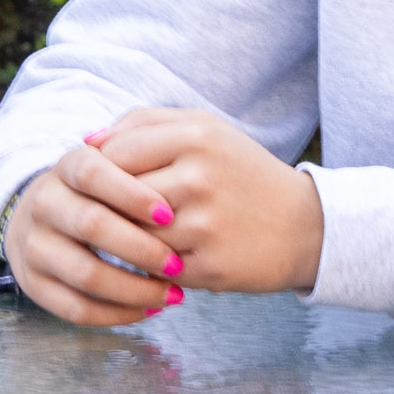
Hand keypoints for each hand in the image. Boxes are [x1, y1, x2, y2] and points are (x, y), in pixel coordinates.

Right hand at [1, 141, 185, 325]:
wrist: (38, 217)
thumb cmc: (94, 194)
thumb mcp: (110, 168)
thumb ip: (140, 171)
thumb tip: (179, 195)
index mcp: (65, 169)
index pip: (92, 174)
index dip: (131, 195)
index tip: (168, 215)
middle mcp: (43, 205)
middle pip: (92, 225)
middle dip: (141, 249)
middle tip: (176, 264)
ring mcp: (34, 247)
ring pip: (86, 274)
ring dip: (136, 289)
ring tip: (172, 294)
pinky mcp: (34, 285)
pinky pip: (78, 308)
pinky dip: (118, 314)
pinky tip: (149, 309)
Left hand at [95, 106, 323, 296]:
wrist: (306, 226)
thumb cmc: (241, 173)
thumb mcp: (205, 130)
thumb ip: (144, 124)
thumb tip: (87, 141)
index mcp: (195, 136)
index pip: (115, 153)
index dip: (97, 173)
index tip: (96, 184)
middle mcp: (199, 178)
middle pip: (118, 197)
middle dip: (108, 209)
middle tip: (106, 214)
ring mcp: (205, 225)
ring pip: (132, 235)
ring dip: (127, 240)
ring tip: (137, 236)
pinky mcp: (209, 266)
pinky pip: (154, 269)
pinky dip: (151, 266)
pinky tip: (164, 258)